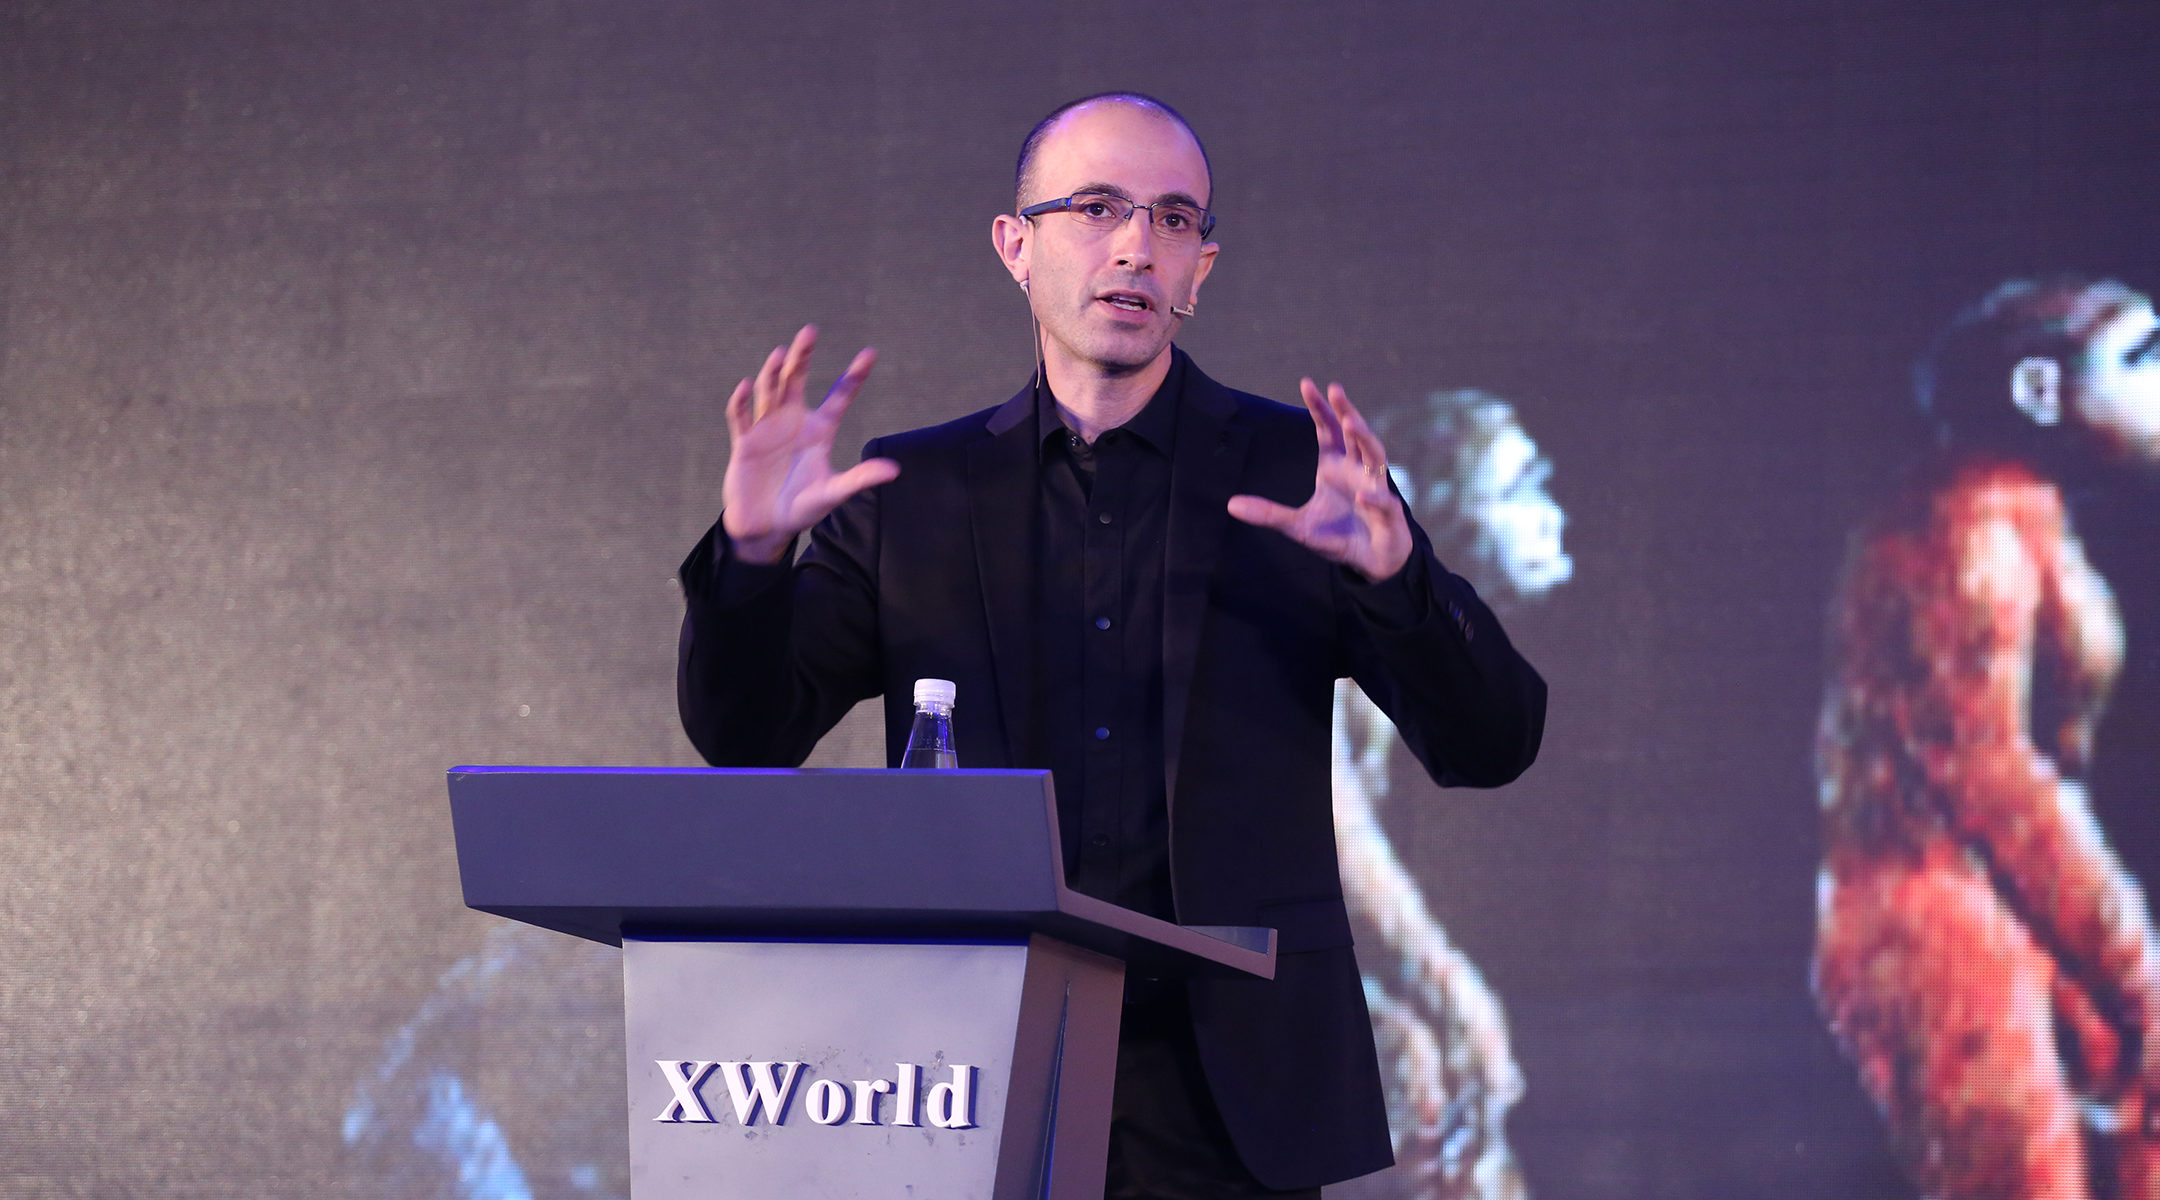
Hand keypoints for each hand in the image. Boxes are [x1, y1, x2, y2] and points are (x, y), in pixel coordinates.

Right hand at [720, 325, 899, 563]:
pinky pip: (740, 417)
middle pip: (798, 380)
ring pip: (769, 391)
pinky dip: (741, 402)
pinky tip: (746, 387)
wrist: (766, 527)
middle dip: (803, 356)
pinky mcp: (744, 442)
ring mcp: (767, 429)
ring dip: (773, 373)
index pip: (840, 397)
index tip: (871, 353)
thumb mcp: (833, 493)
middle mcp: (793, 421)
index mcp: (819, 430)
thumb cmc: (802, 509)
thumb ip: (860, 479)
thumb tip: (895, 470)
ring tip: (780, 355)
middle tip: (810, 330)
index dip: (854, 376)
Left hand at [1227, 379, 1410, 581]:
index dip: (1319, 408)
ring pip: (1375, 456)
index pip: (1328, 431)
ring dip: (1365, 438)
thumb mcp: (1297, 526)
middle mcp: (1357, 470)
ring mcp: (1376, 488)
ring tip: (1351, 423)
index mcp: (1335, 466)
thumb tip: (1231, 504)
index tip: (1306, 384)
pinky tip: (1363, 495)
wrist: (1371, 561)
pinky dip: (1375, 499)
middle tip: (1334, 389)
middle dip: (1345, 411)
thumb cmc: (1338, 536)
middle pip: (1353, 434)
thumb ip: (1268, 513)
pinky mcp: (1389, 514)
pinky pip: (1383, 503)